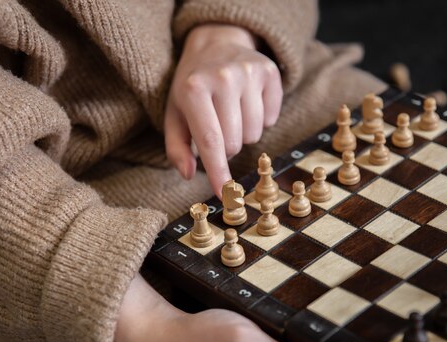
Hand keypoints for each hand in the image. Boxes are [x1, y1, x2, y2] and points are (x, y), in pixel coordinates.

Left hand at [165, 24, 282, 196]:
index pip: (209, 140)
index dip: (217, 171)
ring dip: (243, 134)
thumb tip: (189, 174)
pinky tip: (248, 102)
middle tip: (218, 128)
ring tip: (232, 113)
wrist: (217, 42)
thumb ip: (177, 148)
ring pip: (255, 134)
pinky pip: (271, 119)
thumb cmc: (192, 87)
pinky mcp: (269, 72)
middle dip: (226, 148)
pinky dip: (261, 119)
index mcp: (194, 89)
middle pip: (234, 143)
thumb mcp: (175, 113)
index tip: (223, 194)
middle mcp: (223, 78)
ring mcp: (249, 73)